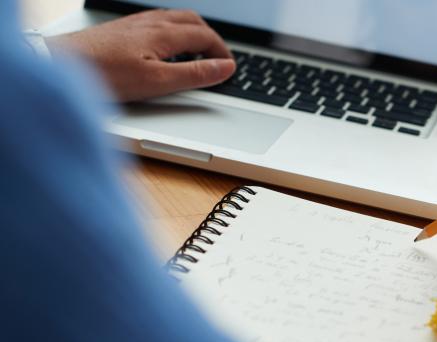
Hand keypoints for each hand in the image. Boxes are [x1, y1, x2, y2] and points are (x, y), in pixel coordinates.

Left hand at [45, 9, 235, 101]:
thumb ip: (195, 74)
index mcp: (164, 34)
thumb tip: (225, 68)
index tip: (230, 68)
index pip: (205, 37)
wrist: (61, 63)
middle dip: (211, 38)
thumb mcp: (157, 81)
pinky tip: (166, 48)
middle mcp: (150, 23)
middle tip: (219, 58)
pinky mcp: (121, 29)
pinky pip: (157, 22)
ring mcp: (134, 24)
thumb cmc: (105, 74)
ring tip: (199, 52)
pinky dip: (174, 32)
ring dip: (193, 33)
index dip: (222, 53)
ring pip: (175, 19)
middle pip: (193, 21)